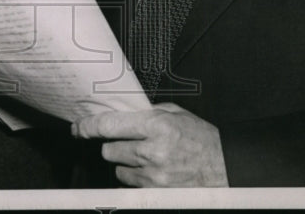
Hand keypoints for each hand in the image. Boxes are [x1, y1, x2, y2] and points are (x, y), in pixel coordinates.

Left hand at [72, 102, 228, 186]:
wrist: (225, 168)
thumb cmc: (202, 140)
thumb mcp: (178, 115)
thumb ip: (149, 113)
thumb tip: (122, 114)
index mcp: (157, 125)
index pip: (109, 126)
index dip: (89, 126)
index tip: (79, 127)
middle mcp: (152, 151)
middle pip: (109, 149)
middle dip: (113, 144)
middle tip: (127, 140)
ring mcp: (153, 175)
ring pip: (117, 168)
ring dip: (125, 161)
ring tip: (146, 156)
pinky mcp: (154, 192)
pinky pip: (129, 183)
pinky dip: (134, 176)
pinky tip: (152, 169)